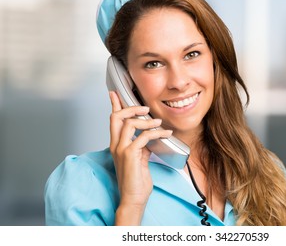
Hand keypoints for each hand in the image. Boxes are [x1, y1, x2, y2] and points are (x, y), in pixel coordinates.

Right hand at [109, 91, 171, 224]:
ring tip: (159, 122)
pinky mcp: (130, 154)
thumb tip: (149, 135)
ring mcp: (121, 149)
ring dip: (147, 120)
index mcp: (116, 144)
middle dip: (130, 108)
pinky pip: (143, 136)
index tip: (115, 93)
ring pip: (129, 124)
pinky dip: (157, 133)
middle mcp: (116, 145)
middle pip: (116, 117)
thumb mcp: (139, 158)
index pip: (113, 120)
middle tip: (144, 108)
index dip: (114, 105)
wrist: (134, 197)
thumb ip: (140, 145)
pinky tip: (166, 133)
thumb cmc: (136, 181)